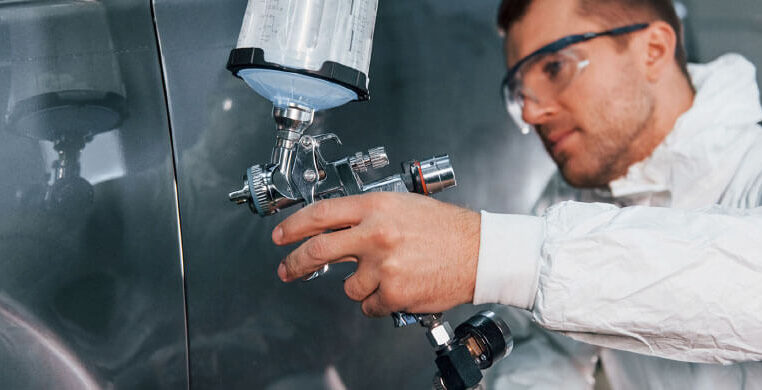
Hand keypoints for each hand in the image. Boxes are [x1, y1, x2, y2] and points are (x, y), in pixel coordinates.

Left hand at [272, 192, 480, 316]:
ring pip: (348, 286)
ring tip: (387, 274)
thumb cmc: (446, 228)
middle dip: (295, 263)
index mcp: (376, 208)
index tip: (281, 235)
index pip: (321, 214)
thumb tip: (336, 227)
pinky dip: (379, 301)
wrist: (478, 252)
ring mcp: (383, 265)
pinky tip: (399, 286)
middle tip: (287, 269)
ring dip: (360, 285)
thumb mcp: (403, 206)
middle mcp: (375, 234)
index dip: (294, 226)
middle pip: (317, 250)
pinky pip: (369, 305)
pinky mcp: (392, 293)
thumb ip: (368, 215)